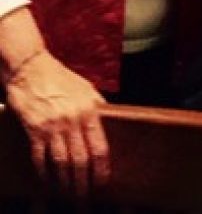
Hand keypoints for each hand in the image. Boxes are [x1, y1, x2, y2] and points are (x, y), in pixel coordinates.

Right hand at [5, 49, 108, 196]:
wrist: (32, 68)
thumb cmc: (60, 78)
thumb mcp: (86, 88)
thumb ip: (96, 106)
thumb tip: (106, 122)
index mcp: (90, 110)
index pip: (100, 146)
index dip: (102, 168)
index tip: (103, 182)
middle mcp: (73, 119)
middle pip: (81, 160)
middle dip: (83, 182)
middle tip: (84, 197)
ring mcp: (53, 125)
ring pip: (62, 162)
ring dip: (64, 182)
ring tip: (67, 194)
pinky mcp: (34, 129)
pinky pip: (41, 157)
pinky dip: (44, 173)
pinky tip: (47, 181)